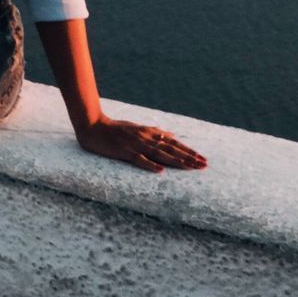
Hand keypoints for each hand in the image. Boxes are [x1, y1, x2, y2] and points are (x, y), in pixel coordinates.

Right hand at [75, 115, 206, 172]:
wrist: (93, 126)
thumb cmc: (115, 128)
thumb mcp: (137, 127)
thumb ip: (155, 131)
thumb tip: (171, 135)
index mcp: (149, 133)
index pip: (173, 143)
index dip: (188, 151)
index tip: (202, 158)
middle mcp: (145, 138)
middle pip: (171, 149)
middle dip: (188, 157)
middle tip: (203, 165)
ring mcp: (135, 145)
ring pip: (160, 154)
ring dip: (176, 161)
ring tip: (190, 168)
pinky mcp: (124, 152)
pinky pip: (139, 159)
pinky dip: (150, 164)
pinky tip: (160, 171)